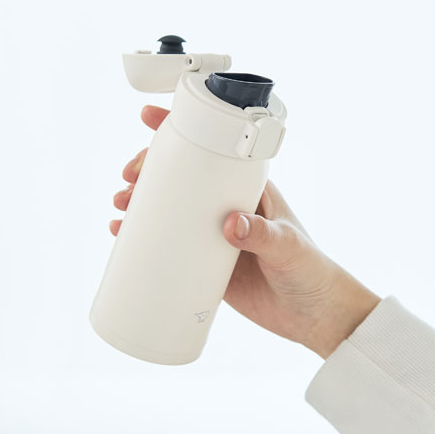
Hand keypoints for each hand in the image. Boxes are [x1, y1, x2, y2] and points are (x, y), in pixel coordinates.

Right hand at [110, 105, 381, 357]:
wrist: (314, 315)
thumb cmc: (311, 270)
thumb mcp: (288, 247)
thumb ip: (263, 234)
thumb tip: (230, 224)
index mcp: (251, 189)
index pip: (215, 151)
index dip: (182, 131)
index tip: (151, 118)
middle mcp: (229, 207)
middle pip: (183, 178)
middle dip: (151, 170)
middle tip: (129, 177)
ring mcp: (215, 236)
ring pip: (171, 210)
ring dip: (142, 203)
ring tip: (120, 206)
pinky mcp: (207, 265)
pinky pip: (170, 245)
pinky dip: (146, 237)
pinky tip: (123, 235)